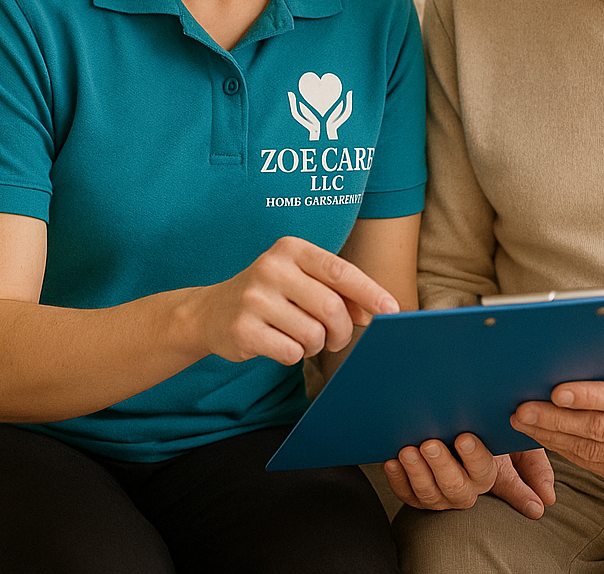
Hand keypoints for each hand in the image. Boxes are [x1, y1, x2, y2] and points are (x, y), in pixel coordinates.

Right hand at [191, 236, 398, 365]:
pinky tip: (281, 343)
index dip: (369, 292)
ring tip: (304, 338)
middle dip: (342, 331)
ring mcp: (254, 298)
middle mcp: (271, 268)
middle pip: (331, 308)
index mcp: (291, 249)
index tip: (392, 309)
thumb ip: (338, 291)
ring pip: (313, 334)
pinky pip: (291, 352)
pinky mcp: (242, 329)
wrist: (211, 311)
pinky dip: (295, 354)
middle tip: (337, 339)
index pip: (340, 271)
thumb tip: (374, 311)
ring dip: (317, 345)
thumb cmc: (272, 294)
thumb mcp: (302, 280)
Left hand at [384, 436, 554, 518]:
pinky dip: (398, 479)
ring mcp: (438, 493)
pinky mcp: (416, 493)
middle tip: (430, 443)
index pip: (484, 471)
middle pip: (454, 488)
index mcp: (487, 475)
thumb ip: (533, 467)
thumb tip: (545, 503)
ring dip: (416, 473)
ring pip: (428, 494)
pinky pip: (405, 494)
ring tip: (408, 451)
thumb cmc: (488, 428)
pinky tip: (392, 460)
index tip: (464, 437)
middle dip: (442, 466)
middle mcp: (463, 488)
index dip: (474, 457)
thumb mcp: (516, 442)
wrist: (454, 421)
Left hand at [509, 356, 603, 486]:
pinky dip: (565, 449)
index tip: (555, 391)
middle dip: (555, 419)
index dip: (587, 397)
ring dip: (552, 436)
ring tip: (524, 422)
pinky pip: (593, 464)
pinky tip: (545, 435)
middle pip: (600, 429)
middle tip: (523, 409)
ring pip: (592, 450)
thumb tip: (572, 355)